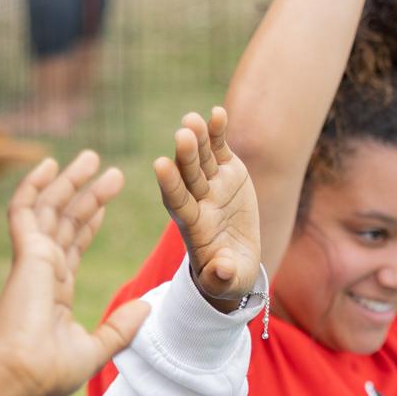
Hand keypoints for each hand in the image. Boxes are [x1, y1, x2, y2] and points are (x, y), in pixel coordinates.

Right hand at [0, 150, 151, 395]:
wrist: (21, 374)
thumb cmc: (49, 371)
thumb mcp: (96, 348)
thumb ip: (120, 327)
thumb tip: (147, 307)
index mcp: (56, 291)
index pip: (72, 246)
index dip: (88, 222)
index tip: (103, 203)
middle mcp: (43, 271)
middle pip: (65, 222)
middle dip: (87, 194)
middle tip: (109, 170)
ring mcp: (33, 260)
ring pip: (50, 209)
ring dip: (69, 182)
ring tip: (91, 157)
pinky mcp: (26, 253)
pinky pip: (25, 210)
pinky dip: (34, 186)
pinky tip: (49, 164)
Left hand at [156, 107, 261, 309]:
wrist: (236, 260)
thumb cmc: (228, 277)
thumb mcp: (227, 282)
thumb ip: (222, 277)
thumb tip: (222, 269)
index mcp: (194, 227)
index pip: (178, 203)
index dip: (170, 185)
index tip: (160, 165)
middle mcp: (198, 201)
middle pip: (188, 176)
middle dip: (185, 156)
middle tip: (182, 134)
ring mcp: (212, 184)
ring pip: (201, 159)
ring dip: (198, 138)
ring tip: (193, 119)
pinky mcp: (228, 172)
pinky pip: (220, 149)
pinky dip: (218, 132)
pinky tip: (217, 113)